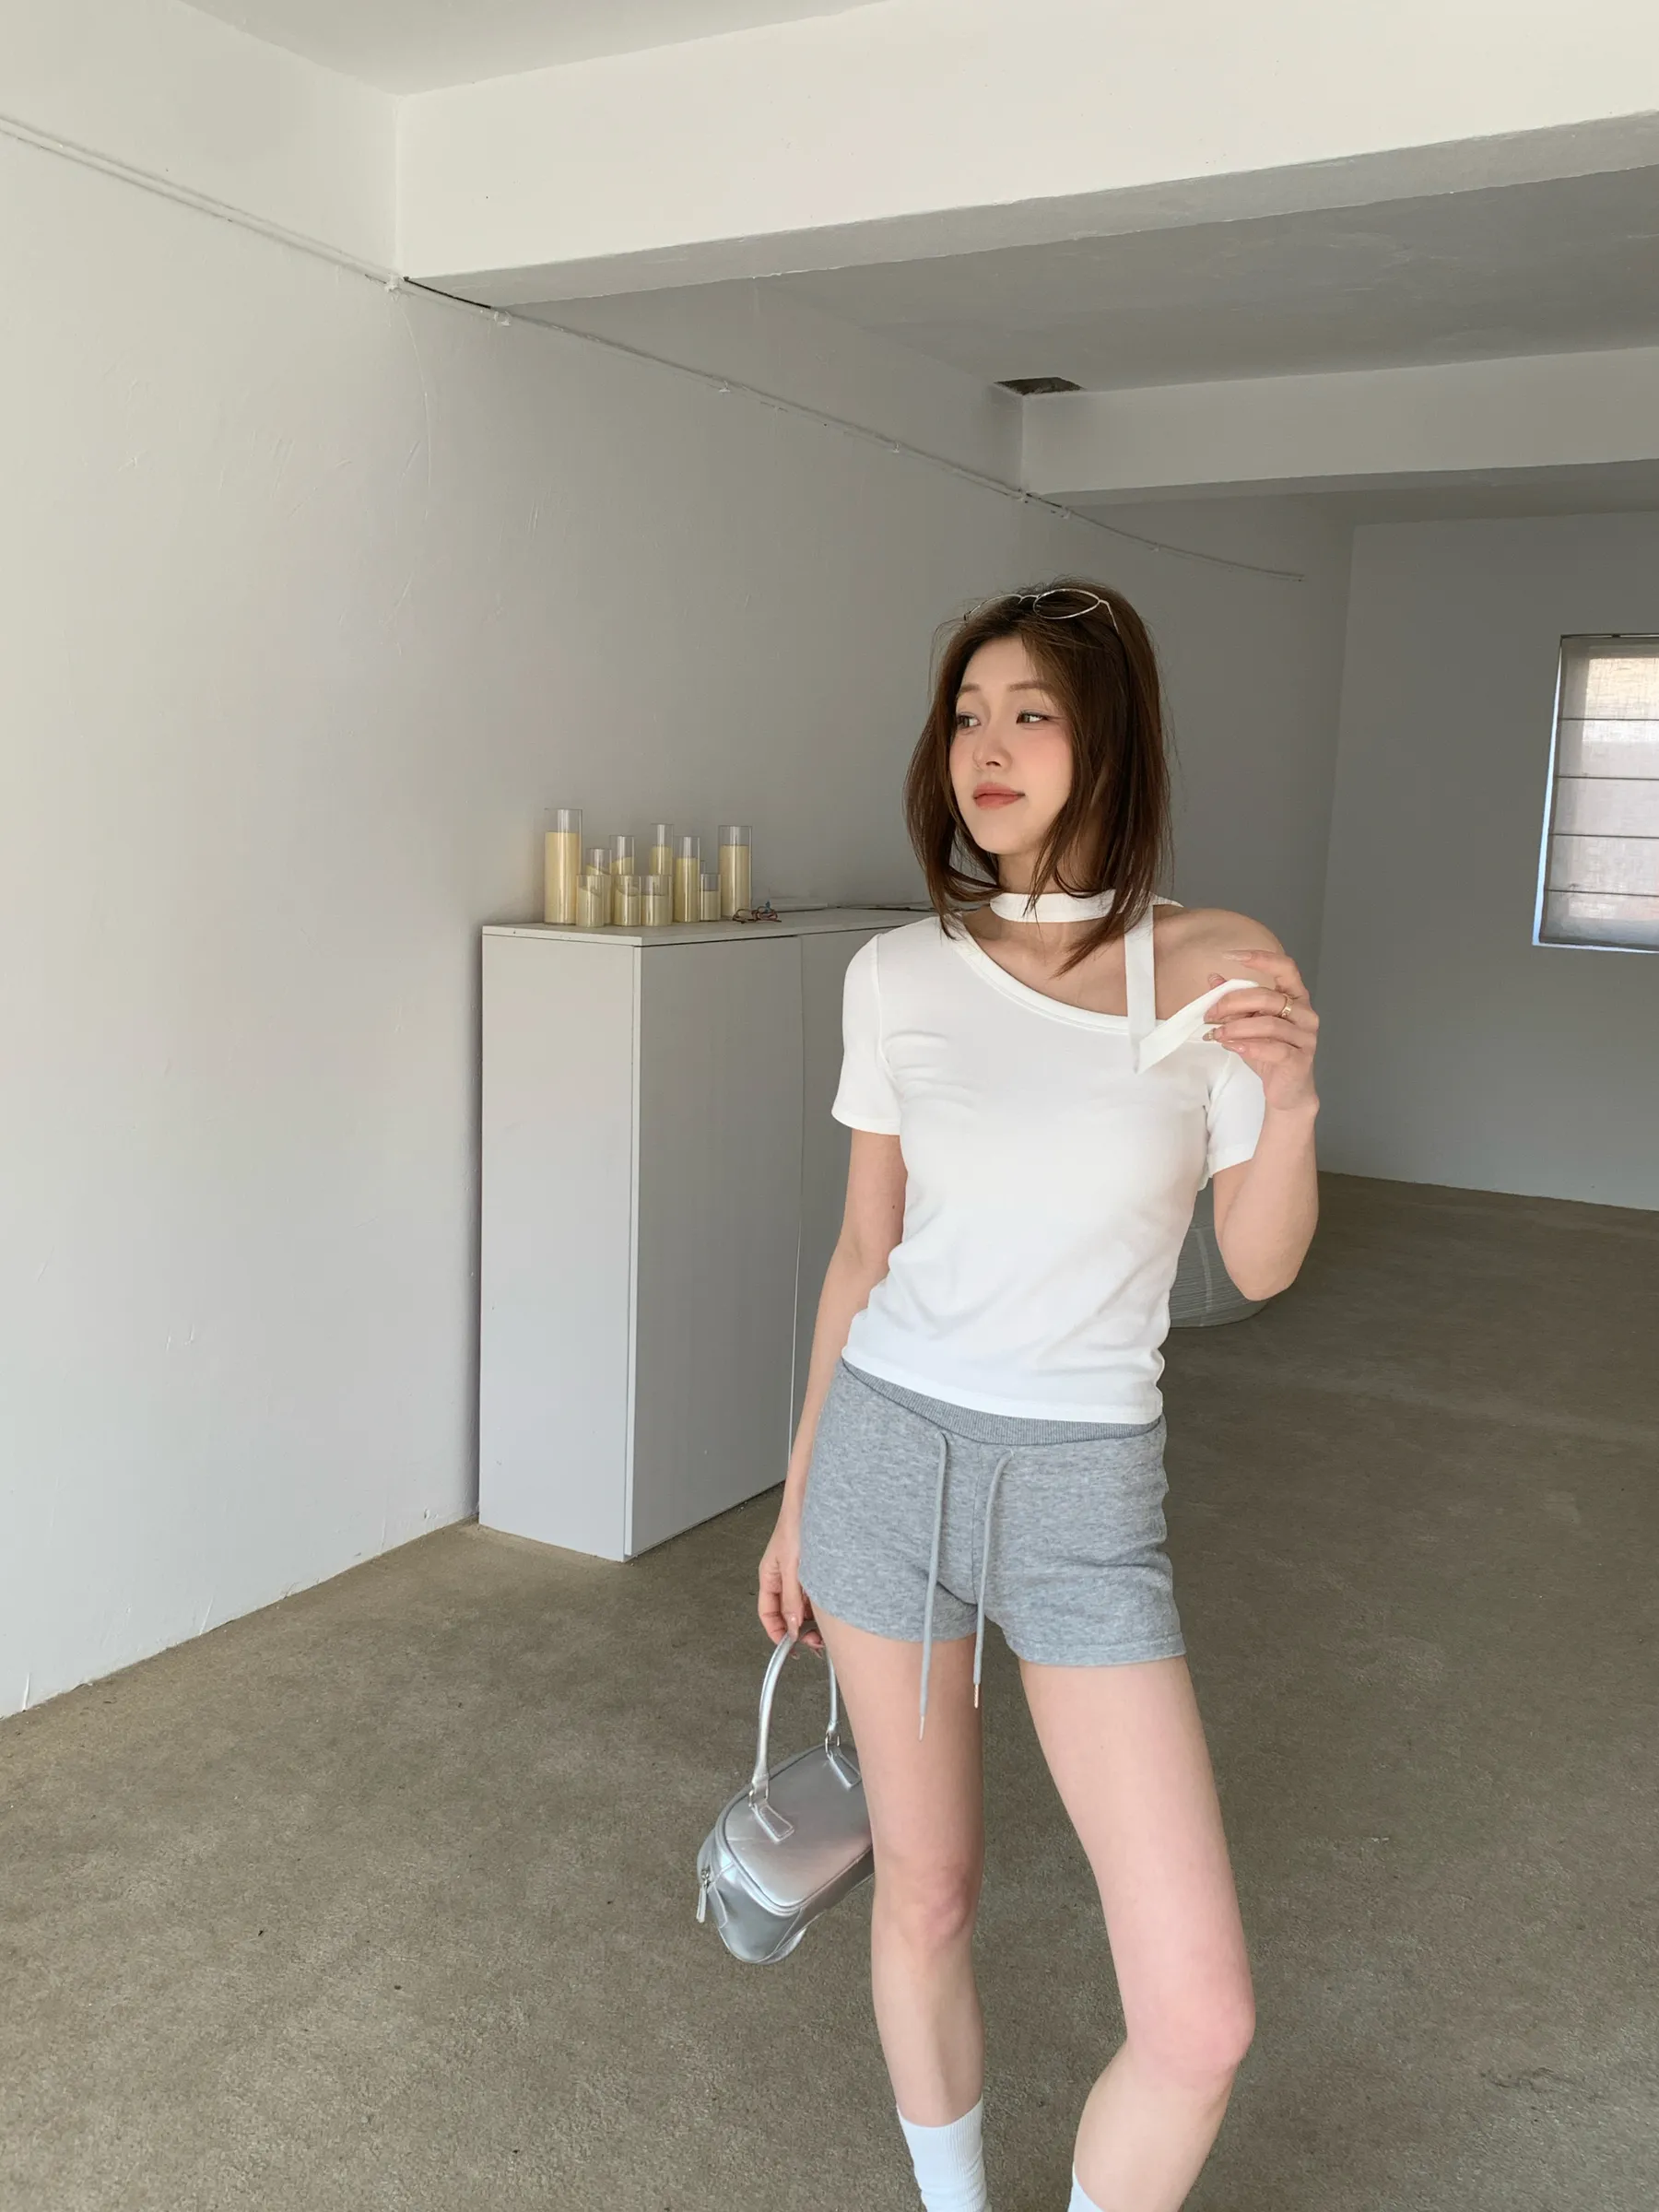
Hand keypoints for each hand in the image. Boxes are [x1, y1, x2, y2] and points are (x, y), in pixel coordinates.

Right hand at [758, 1506, 823, 1652]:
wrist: (812, 1500)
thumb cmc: (795, 1524)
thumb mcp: (792, 1566)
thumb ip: (792, 1599)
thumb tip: (791, 1627)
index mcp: (769, 1577)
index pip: (767, 1614)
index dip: (777, 1633)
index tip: (791, 1648)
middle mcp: (783, 1578)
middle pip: (787, 1613)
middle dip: (799, 1629)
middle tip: (816, 1641)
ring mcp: (799, 1574)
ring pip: (803, 1605)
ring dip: (812, 1618)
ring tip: (826, 1627)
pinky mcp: (814, 1569)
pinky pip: (815, 1593)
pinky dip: (821, 1604)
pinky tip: (831, 1608)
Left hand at [1203, 948, 1319, 1112]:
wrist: (1287, 1091)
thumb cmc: (1269, 1052)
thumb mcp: (1247, 1023)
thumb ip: (1235, 1001)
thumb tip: (1213, 978)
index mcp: (1295, 997)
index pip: (1285, 967)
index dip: (1260, 958)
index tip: (1230, 955)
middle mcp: (1305, 1013)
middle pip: (1268, 997)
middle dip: (1233, 1002)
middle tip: (1210, 1014)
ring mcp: (1306, 1037)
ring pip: (1268, 1024)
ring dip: (1236, 1027)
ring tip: (1216, 1034)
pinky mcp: (1300, 1060)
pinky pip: (1273, 1048)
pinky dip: (1248, 1046)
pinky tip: (1231, 1047)